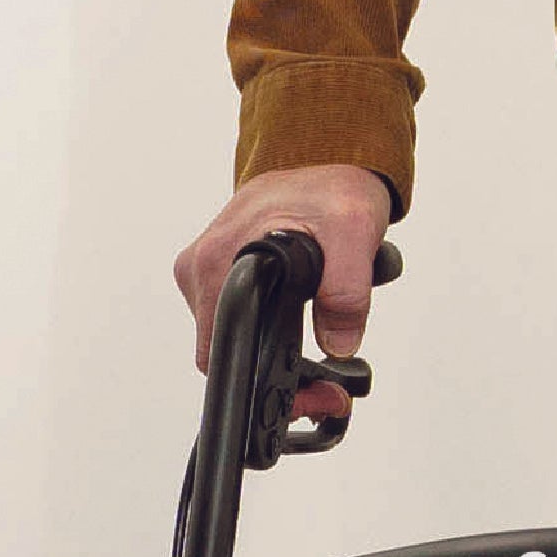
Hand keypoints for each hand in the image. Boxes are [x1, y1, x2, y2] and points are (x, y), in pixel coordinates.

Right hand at [173, 164, 397, 412]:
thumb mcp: (354, 229)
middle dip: (279, 382)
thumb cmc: (332, 188)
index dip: (264, 381)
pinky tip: (305, 335)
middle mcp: (202, 267)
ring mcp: (209, 273)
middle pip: (224, 352)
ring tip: (324, 366)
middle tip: (328, 391)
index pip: (221, 347)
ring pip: (233, 340)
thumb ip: (346, 289)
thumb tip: (338, 342)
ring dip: (277, 363)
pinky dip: (271, 338)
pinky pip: (240, 321)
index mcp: (220, 257)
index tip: (307, 393)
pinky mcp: (222, 276)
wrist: (326, 163)